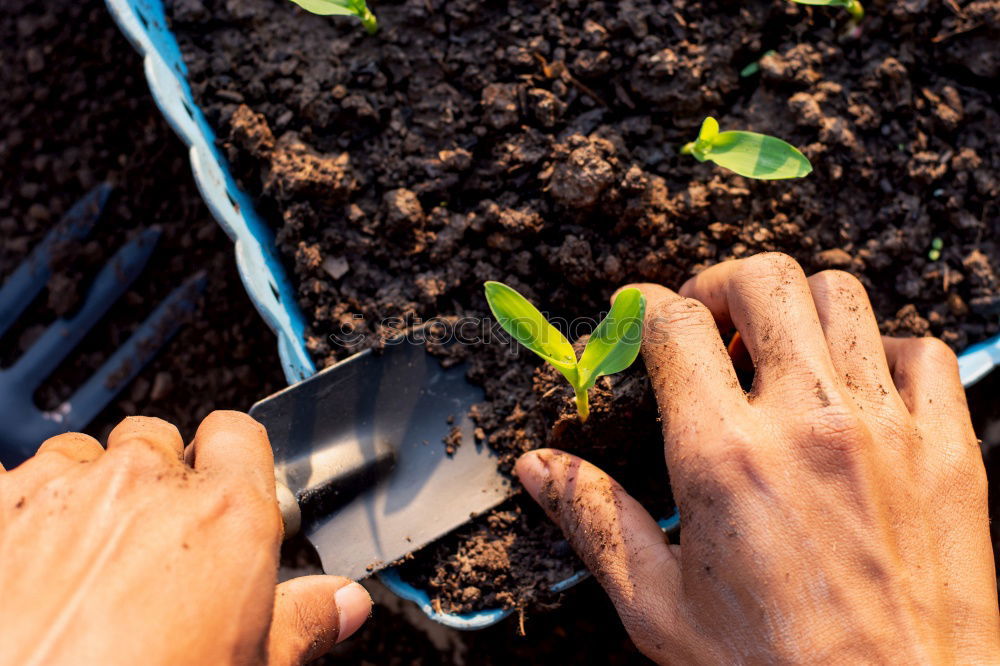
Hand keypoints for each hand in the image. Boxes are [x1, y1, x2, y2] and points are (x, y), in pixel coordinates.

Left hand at [0, 411, 369, 665]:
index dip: (234, 460)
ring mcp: (65, 489)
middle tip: (155, 545)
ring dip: (92, 489)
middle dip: (161, 480)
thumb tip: (343, 604)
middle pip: (161, 440)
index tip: (227, 492)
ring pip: (87, 454)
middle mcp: (146, 485)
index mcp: (224, 516)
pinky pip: (19, 477)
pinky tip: (31, 561)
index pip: (239, 434)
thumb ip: (303, 622)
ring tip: (88, 557)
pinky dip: (27, 509)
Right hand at [516, 253, 998, 662]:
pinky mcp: (947, 449)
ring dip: (796, 307)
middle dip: (719, 284)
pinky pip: (921, 352)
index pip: (673, 325)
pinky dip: (883, 350)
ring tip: (776, 348)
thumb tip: (539, 467)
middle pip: (762, 280)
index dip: (641, 306)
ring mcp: (886, 428)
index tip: (636, 315)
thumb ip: (594, 520)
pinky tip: (857, 386)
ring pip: (842, 296)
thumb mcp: (658, 607)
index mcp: (723, 458)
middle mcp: (807, 423)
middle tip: (705, 319)